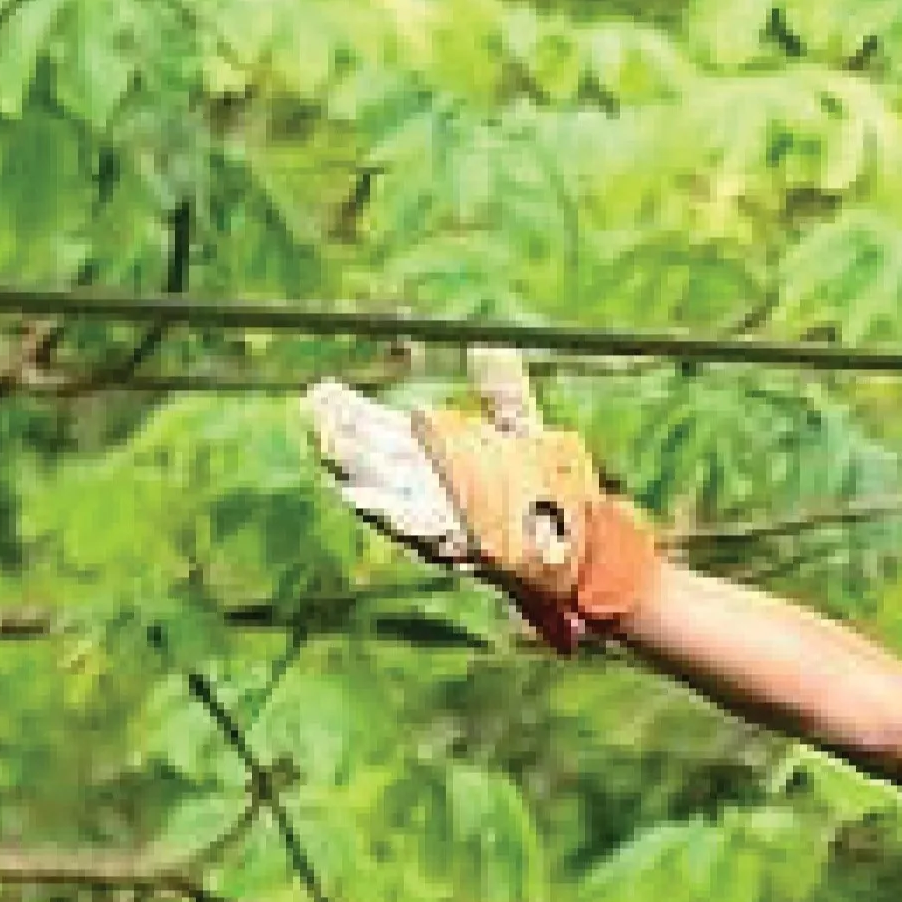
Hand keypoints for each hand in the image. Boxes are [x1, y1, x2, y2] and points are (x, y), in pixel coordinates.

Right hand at [301, 351, 657, 650]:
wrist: (589, 552)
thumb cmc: (553, 497)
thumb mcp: (524, 437)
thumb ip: (504, 397)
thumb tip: (491, 349)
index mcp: (441, 466)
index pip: (384, 435)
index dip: (351, 415)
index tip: (322, 391)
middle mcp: (434, 497)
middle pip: (375, 467)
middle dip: (342, 443)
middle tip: (312, 413)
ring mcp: (447, 525)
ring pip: (388, 503)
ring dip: (358, 478)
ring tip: (328, 453)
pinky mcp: (465, 550)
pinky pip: (423, 534)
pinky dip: (396, 518)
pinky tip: (367, 501)